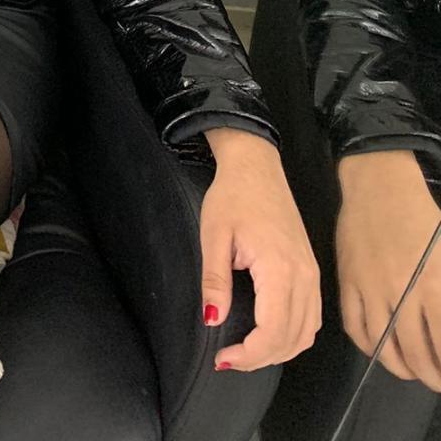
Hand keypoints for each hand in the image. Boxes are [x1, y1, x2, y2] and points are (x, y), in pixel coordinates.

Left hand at [199, 127, 321, 371]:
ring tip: (247, 351)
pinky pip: (312, 317)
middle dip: (260, 358)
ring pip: (306, 332)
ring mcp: (312, 274)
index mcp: (280, 269)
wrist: (256, 167)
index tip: (223, 358)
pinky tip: (270, 333)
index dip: (249, 355)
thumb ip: (215, 280)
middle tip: (229, 359)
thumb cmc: (233, 196)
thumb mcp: (214, 235)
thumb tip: (214, 320)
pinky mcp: (312, 270)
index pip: (273, 332)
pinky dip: (294, 335)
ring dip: (279, 350)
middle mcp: (304, 276)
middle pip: (292, 339)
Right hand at [336, 149, 440, 390]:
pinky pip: (354, 326)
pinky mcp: (347, 281)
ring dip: (401, 368)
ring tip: (411, 371)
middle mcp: (400, 291)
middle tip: (437, 379)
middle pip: (417, 352)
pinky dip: (367, 346)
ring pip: (384, 347)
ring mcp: (369, 288)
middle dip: (431, 375)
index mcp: (432, 283)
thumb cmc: (421, 215)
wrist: (378, 184)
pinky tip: (379, 348)